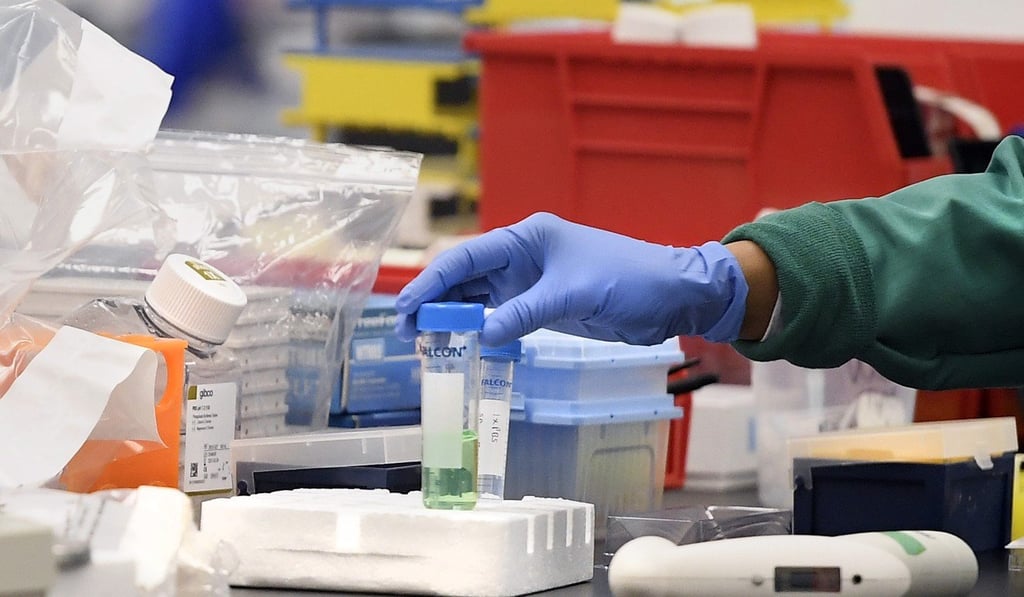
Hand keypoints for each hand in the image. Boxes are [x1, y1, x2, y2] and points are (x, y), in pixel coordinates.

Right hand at [395, 212, 747, 345]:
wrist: (670, 296)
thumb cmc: (629, 279)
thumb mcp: (576, 294)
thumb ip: (527, 312)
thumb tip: (483, 334)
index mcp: (527, 238)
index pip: (466, 257)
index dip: (432, 282)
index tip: (407, 308)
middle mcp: (522, 256)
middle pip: (464, 277)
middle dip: (434, 302)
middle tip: (408, 334)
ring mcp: (529, 282)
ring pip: (477, 297)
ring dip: (451, 318)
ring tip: (426, 344)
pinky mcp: (540, 305)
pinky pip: (499, 315)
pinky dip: (477, 329)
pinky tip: (461, 345)